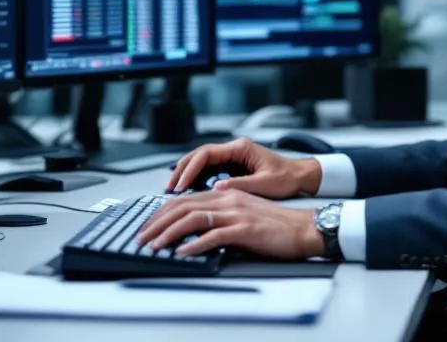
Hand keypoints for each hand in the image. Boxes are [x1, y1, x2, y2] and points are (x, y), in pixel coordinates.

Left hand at [139, 189, 323, 260]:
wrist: (303, 228)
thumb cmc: (275, 225)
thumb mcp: (242, 215)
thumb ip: (219, 217)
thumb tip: (193, 230)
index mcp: (225, 194)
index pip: (185, 199)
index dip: (162, 212)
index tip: (148, 225)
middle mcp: (228, 199)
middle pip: (183, 206)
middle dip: (157, 222)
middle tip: (142, 236)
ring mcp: (236, 213)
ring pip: (193, 218)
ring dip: (169, 233)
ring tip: (155, 245)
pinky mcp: (245, 229)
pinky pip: (213, 235)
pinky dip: (193, 244)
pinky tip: (182, 252)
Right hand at [167, 137, 321, 199]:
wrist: (300, 176)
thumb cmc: (287, 178)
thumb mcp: (265, 184)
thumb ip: (241, 185)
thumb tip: (216, 188)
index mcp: (241, 148)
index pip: (207, 153)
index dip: (191, 168)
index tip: (181, 184)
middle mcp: (234, 149)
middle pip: (199, 155)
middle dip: (182, 170)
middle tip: (170, 187)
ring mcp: (232, 156)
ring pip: (201, 161)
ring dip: (187, 173)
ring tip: (174, 189)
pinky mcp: (233, 166)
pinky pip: (209, 168)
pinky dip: (196, 178)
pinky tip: (188, 190)